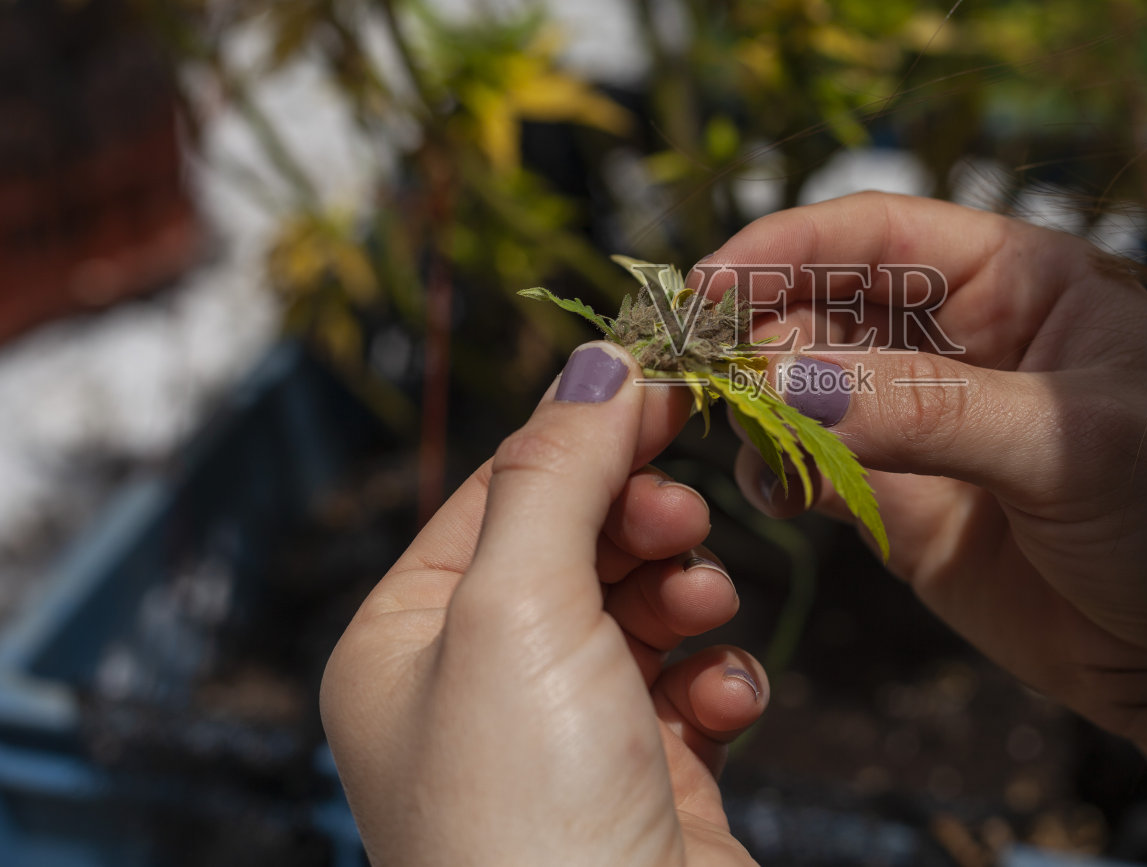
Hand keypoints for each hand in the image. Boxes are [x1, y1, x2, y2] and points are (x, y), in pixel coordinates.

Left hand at [321, 342, 764, 865]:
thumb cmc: (527, 810)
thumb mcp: (516, 609)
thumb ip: (558, 471)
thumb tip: (600, 353)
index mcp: (405, 640)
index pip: (500, 491)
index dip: (587, 434)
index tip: (673, 387)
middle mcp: (473, 687)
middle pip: (575, 542)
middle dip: (640, 520)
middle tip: (684, 517)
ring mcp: (562, 738)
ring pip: (642, 607)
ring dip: (687, 593)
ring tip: (704, 612)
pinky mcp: (646, 782)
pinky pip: (689, 686)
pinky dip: (717, 676)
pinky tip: (725, 702)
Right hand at [701, 192, 1146, 744]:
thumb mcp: (1072, 442)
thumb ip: (927, 410)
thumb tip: (778, 382)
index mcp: (1020, 279)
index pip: (877, 232)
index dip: (783, 247)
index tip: (703, 286)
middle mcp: (964, 336)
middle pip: (822, 302)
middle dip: (755, 330)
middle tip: (698, 377)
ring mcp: (928, 422)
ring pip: (805, 385)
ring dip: (758, 403)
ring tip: (739, 437)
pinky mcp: (906, 503)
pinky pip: (814, 467)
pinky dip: (777, 471)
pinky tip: (775, 492)